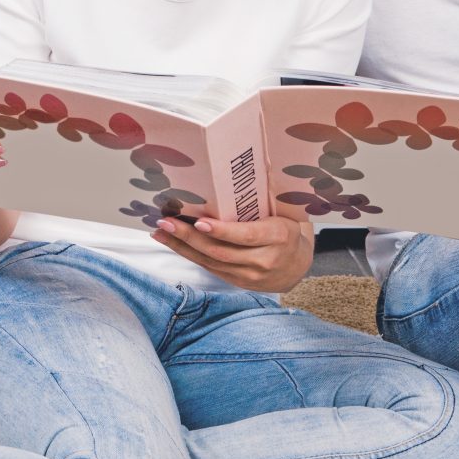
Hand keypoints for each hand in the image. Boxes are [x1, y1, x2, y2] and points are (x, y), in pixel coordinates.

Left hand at [150, 212, 315, 292]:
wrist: (297, 266)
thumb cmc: (286, 229)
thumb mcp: (284, 213)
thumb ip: (263, 201)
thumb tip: (236, 175)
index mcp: (279, 237)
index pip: (247, 236)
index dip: (222, 231)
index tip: (199, 221)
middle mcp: (264, 260)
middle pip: (221, 251)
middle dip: (190, 237)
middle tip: (166, 222)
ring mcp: (250, 276)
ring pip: (211, 262)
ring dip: (182, 247)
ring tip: (161, 232)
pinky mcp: (238, 283)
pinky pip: (210, 268)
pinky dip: (190, 255)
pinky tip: (173, 243)